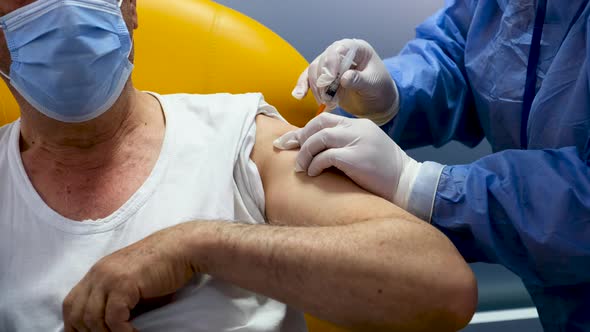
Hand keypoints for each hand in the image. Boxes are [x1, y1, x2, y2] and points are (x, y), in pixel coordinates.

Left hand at [62, 223, 200, 331]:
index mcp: (98, 272)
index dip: (75, 326)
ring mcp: (109, 277)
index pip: (71, 304)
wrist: (182, 248)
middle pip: (76, 313)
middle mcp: (98, 273)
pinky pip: (114, 318)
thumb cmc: (162, 268)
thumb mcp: (131, 283)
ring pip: (92, 319)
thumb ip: (115, 299)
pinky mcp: (124, 283)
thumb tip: (108, 326)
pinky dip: (122, 331)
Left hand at [273, 113, 420, 208]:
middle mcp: (358, 129)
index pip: (326, 120)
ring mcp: (358, 141)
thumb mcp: (366, 150)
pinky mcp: (356, 158)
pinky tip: (313, 173)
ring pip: (319, 138)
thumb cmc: (385, 173)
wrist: (408, 184)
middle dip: (300, 136)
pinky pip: (326, 156)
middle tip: (288, 150)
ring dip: (305, 153)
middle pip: (319, 123)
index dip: (304, 130)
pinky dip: (315, 164)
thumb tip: (317, 151)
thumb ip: (346, 144)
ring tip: (301, 167)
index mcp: (360, 125)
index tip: (289, 141)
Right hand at [292, 39, 398, 125]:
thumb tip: (345, 78)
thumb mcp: (374, 86)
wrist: (377, 104)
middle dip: (322, 79)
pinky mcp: (323, 78)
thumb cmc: (380, 91)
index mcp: (357, 49)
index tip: (330, 79)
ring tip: (326, 102)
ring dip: (316, 88)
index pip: (340, 48)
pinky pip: (308, 79)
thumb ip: (360, 81)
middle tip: (328, 96)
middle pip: (323, 60)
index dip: (332, 62)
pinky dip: (303, 87)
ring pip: (314, 70)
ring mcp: (331, 65)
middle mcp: (342, 53)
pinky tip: (299, 96)